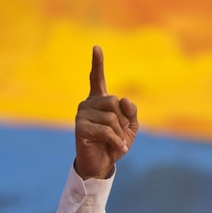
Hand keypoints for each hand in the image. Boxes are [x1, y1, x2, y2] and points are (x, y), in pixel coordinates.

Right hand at [73, 46, 138, 179]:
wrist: (102, 164)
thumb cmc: (115, 144)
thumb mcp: (130, 127)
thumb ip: (131, 112)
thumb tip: (123, 99)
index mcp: (99, 101)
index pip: (97, 78)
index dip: (97, 63)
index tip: (96, 47)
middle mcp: (88, 104)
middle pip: (114, 101)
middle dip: (122, 120)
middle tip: (119, 134)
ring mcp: (82, 114)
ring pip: (111, 117)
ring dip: (120, 133)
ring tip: (117, 142)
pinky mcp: (80, 127)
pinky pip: (106, 130)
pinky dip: (116, 140)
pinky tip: (118, 148)